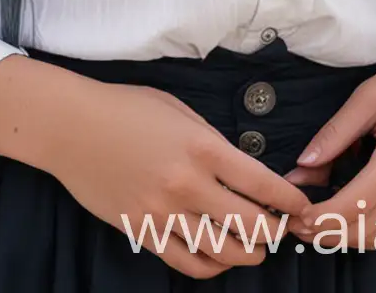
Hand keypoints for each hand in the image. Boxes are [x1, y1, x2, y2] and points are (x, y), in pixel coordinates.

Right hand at [48, 79, 314, 279]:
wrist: (73, 126)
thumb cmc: (126, 108)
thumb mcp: (179, 110)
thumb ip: (211, 141)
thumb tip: (240, 170)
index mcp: (202, 146)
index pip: (262, 183)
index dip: (290, 201)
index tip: (302, 206)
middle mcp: (188, 184)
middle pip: (250, 225)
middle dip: (275, 233)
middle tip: (281, 230)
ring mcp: (163, 212)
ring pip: (222, 253)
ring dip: (248, 255)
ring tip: (256, 249)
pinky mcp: (142, 231)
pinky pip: (186, 263)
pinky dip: (211, 267)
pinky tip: (220, 258)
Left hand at [282, 30, 375, 250]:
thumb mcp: (371, 96)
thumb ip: (336, 133)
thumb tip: (302, 165)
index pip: (350, 206)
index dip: (319, 217)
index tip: (294, 215)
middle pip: (363, 229)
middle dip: (326, 232)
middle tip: (297, 224)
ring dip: (347, 236)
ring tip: (318, 224)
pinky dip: (372, 230)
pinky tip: (351, 218)